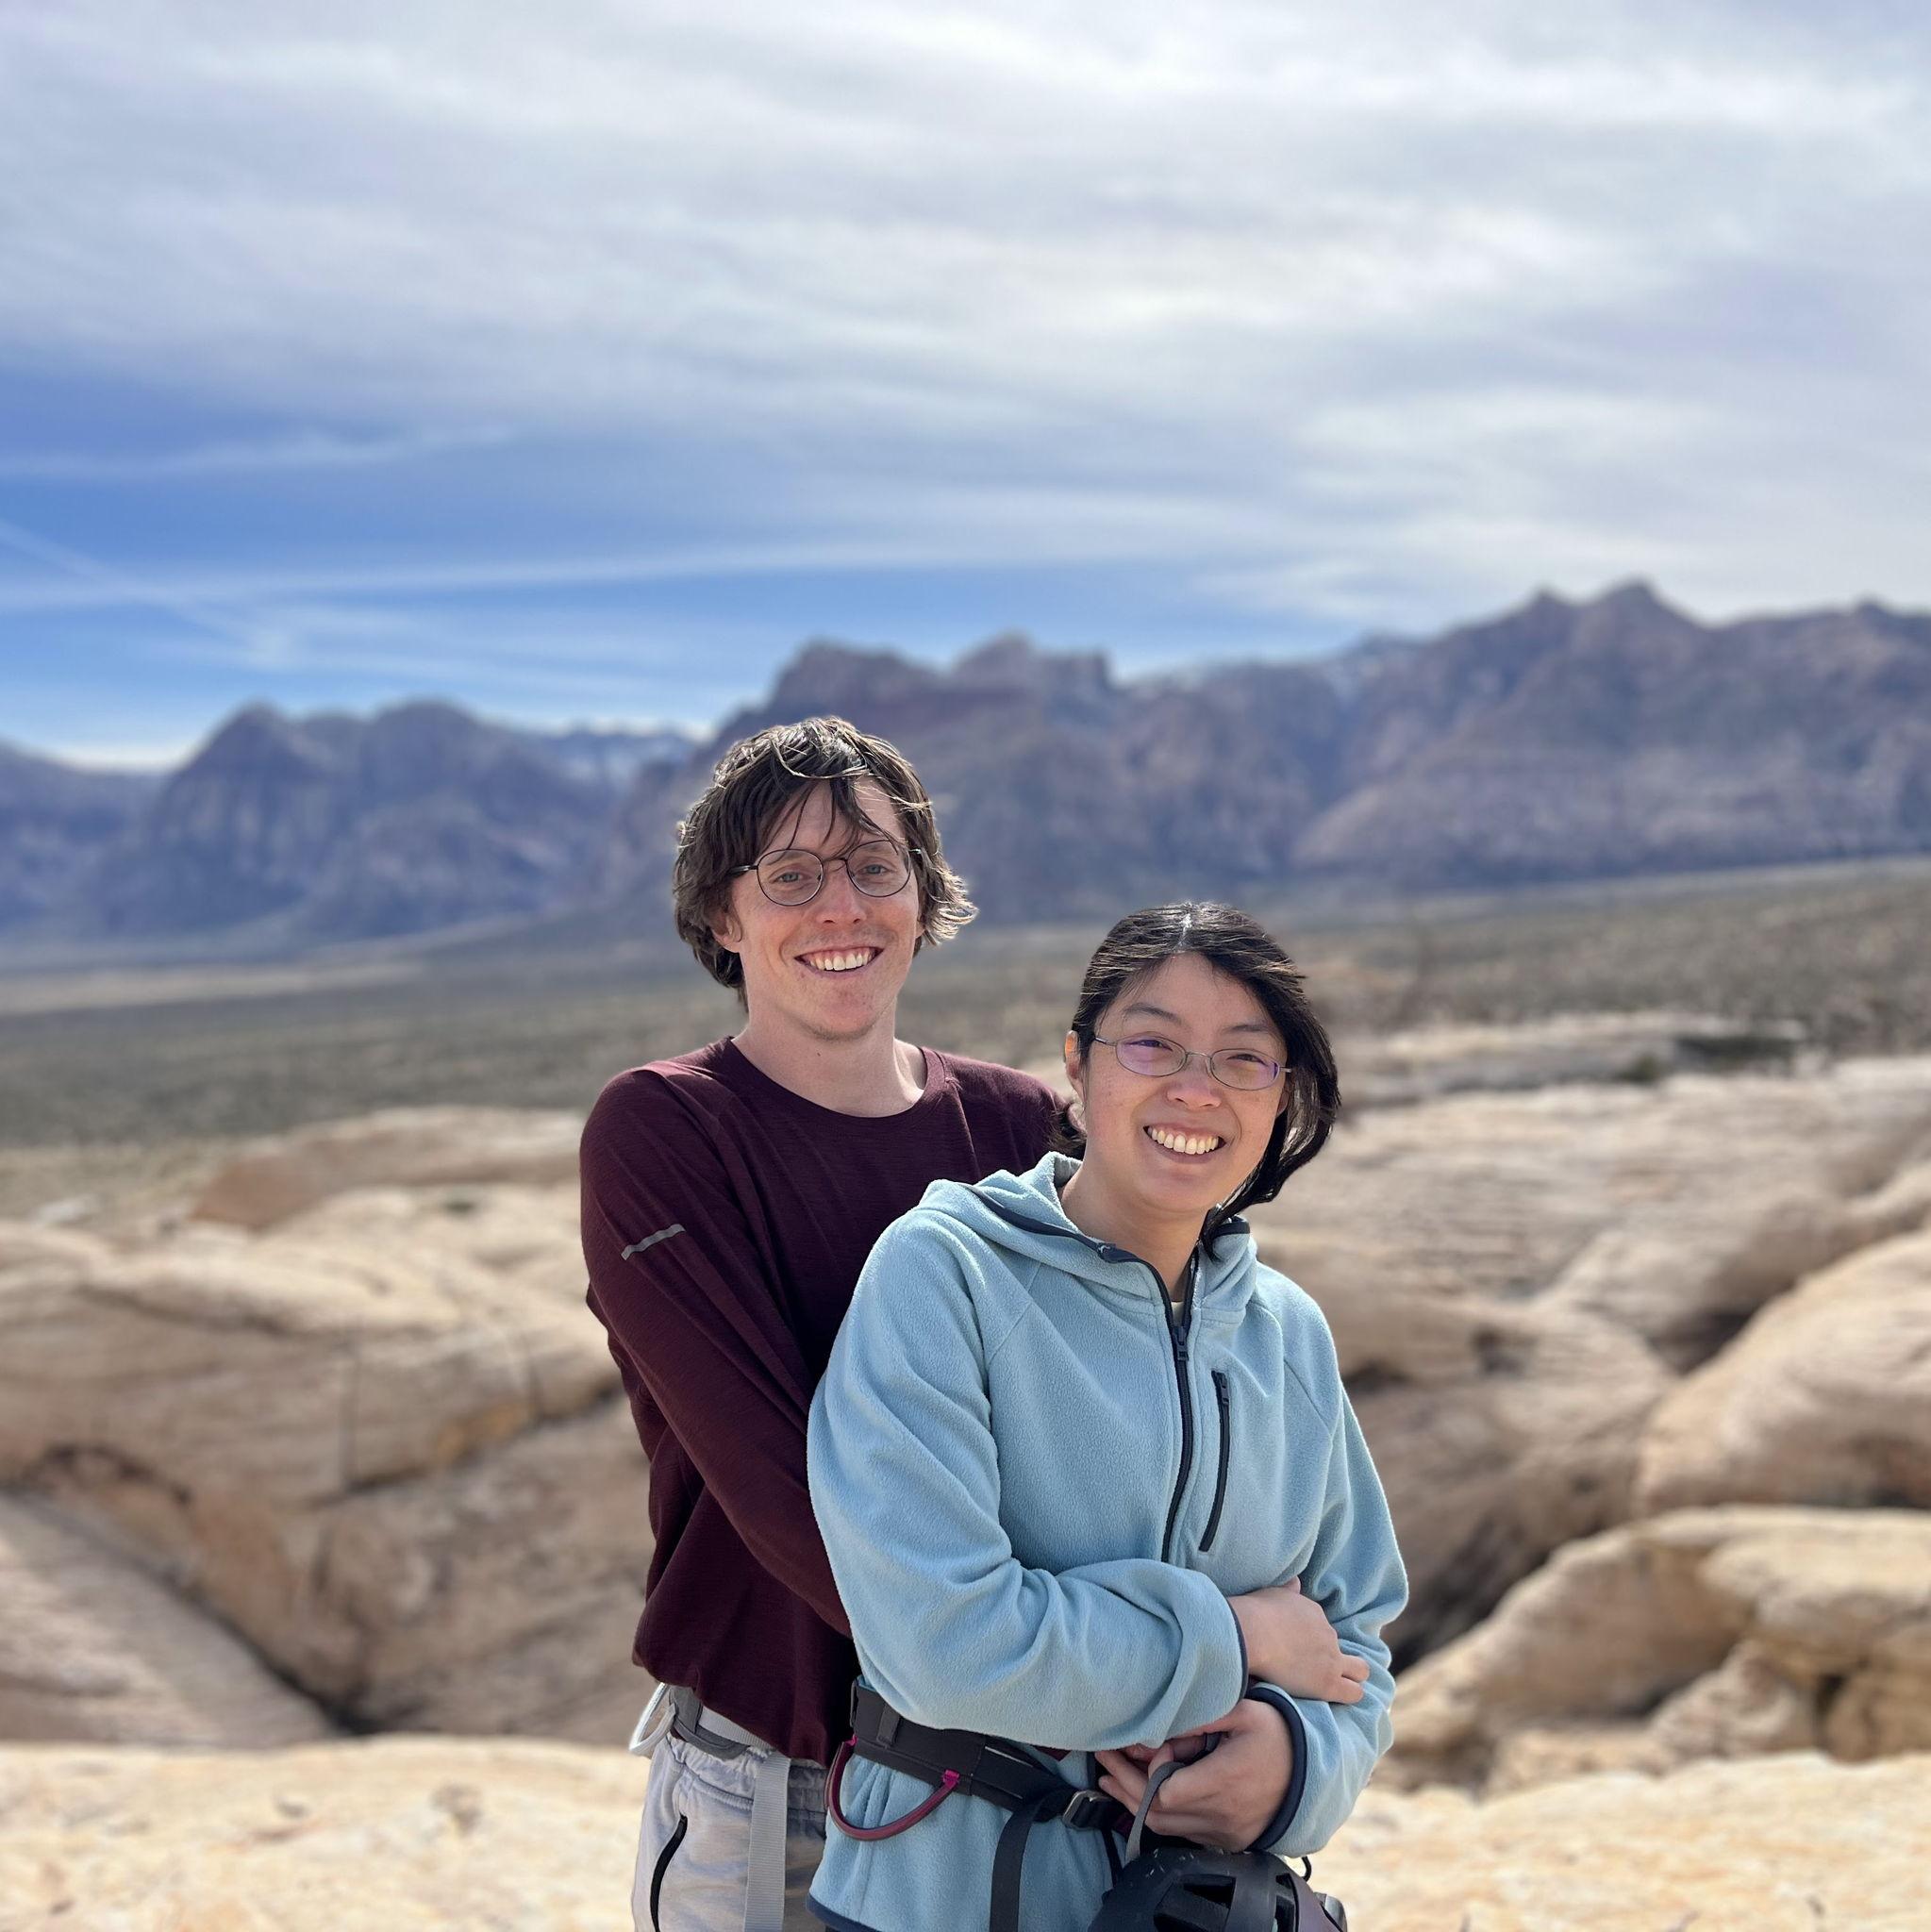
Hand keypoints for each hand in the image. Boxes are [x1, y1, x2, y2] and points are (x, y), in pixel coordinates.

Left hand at [1094, 1698, 1292, 1853]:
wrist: (1312, 1771)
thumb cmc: (1276, 1733)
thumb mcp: (1243, 1711)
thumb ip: (1201, 1716)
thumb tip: (1161, 1723)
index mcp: (1224, 1781)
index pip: (1166, 1792)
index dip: (1145, 1772)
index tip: (1140, 1745)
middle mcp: (1222, 1814)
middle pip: (1157, 1813)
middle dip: (1125, 1785)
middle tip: (1104, 1759)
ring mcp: (1225, 1831)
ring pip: (1166, 1828)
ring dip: (1134, 1802)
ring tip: (1111, 1776)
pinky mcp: (1227, 1838)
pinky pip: (1183, 1833)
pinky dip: (1158, 1815)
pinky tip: (1140, 1795)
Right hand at [1229, 1577, 1368, 1703]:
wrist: (1253, 1633)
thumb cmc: (1255, 1613)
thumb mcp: (1274, 1594)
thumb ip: (1288, 1591)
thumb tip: (1296, 1583)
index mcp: (1314, 1613)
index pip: (1321, 1628)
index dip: (1312, 1640)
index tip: (1298, 1648)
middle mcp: (1327, 1633)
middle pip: (1339, 1647)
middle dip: (1334, 1656)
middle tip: (1316, 1668)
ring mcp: (1331, 1658)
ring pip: (1358, 1670)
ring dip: (1349, 1677)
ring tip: (1333, 1686)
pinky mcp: (1329, 1682)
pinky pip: (1354, 1691)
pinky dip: (1350, 1693)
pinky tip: (1340, 1697)